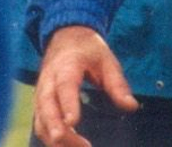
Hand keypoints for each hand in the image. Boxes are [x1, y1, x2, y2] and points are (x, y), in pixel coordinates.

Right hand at [32, 25, 138, 146]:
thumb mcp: (107, 60)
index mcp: (66, 65)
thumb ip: (117, 84)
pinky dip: (50, 139)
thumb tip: (131, 106)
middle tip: (72, 143)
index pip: (65, 85)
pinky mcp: (41, 102)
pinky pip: (40, 123)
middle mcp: (49, 79)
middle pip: (46, 105)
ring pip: (40, 119)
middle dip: (56, 127)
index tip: (73, 122)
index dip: (67, 104)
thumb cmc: (87, 49)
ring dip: (55, 138)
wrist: (65, 36)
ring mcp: (42, 92)